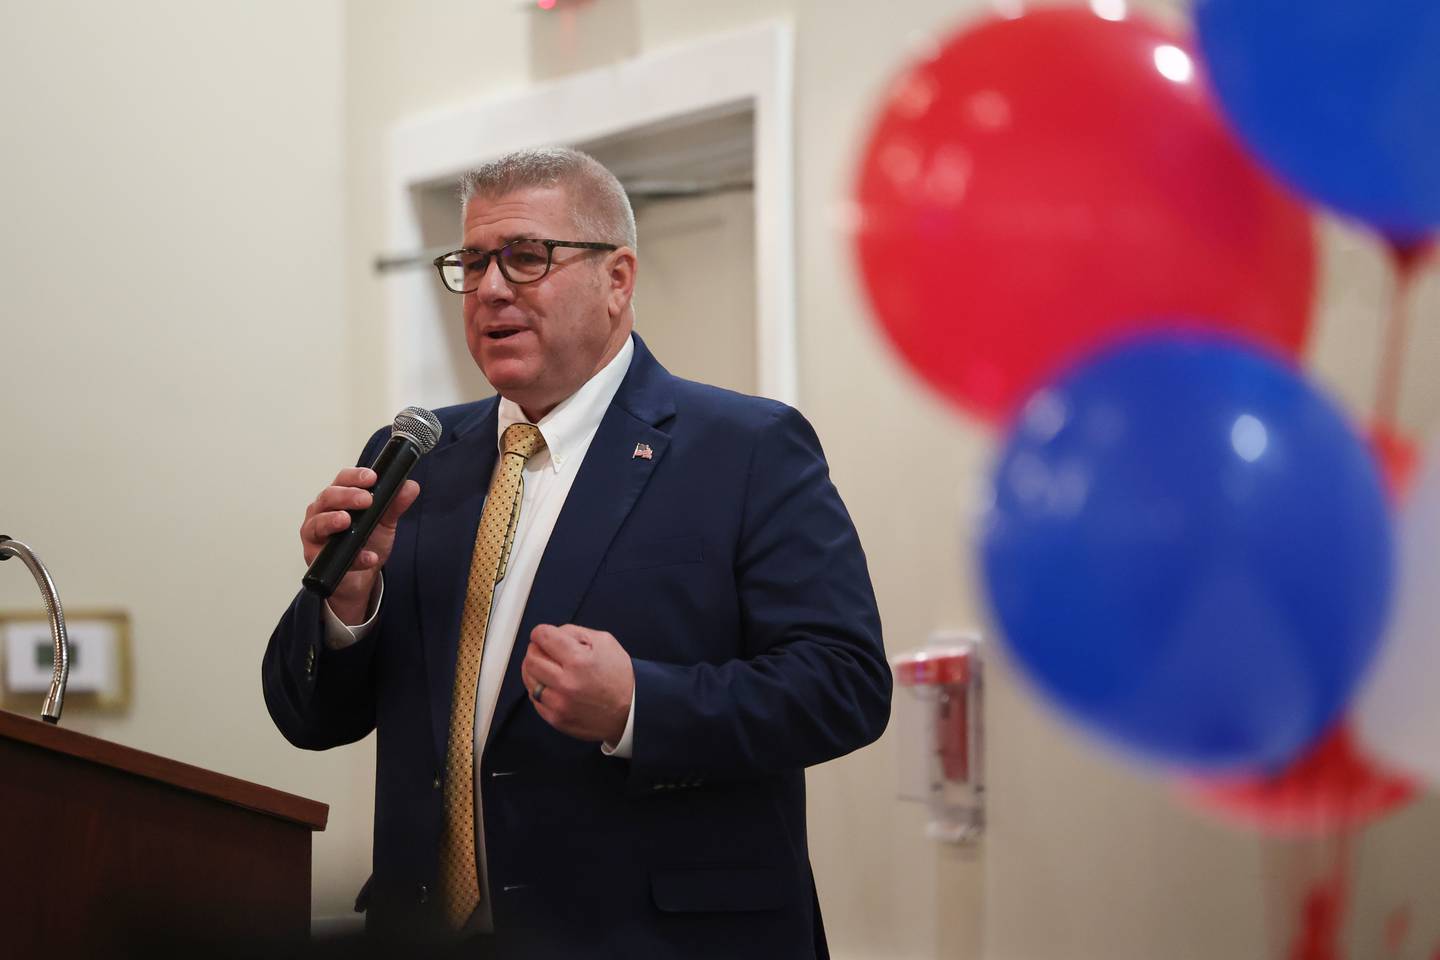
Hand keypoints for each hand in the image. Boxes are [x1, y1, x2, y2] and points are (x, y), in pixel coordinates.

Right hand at [300, 467, 419, 624]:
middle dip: (347, 496)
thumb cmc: (366, 542)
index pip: (342, 479)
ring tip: (347, 521)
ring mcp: (314, 535)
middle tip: (366, 500)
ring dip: (332, 521)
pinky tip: (369, 557)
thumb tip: (410, 486)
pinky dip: (353, 557)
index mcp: (339, 498)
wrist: (361, 576)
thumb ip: (395, 504)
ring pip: (317, 523)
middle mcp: (321, 512)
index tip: (372, 478)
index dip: (355, 476)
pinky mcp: (315, 558)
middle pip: (328, 497)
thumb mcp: (384, 521)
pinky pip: (330, 557)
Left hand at [521, 624, 633, 744]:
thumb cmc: (619, 676)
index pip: (543, 637)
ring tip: (547, 667)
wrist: (630, 712)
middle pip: (531, 658)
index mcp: (578, 660)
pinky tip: (551, 685)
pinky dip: (539, 689)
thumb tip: (552, 633)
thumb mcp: (605, 642)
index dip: (541, 632)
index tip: (544, 635)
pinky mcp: (556, 719)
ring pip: (528, 679)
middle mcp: (566, 683)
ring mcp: (559, 703)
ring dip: (533, 669)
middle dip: (535, 649)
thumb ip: (575, 632)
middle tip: (544, 650)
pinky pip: (534, 699)